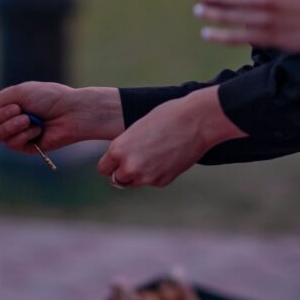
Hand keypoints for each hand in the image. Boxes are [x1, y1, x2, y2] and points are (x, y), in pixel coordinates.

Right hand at [0, 82, 122, 153]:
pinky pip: (13, 144)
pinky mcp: (27, 147)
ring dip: (12, 126)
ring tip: (29, 119)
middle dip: (2, 116)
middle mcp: (11, 118)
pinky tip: (36, 130)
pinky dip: (23, 135)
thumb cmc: (49, 97)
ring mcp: (18, 133)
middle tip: (18, 109)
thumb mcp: (18, 93)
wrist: (70, 111)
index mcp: (8, 103)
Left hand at [97, 87, 243, 188]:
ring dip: (139, 174)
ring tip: (152, 155)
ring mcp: (147, 177)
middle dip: (124, 171)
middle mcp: (129, 167)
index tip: (118, 159)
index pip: (104, 169)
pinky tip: (167, 157)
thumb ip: (126, 148)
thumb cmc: (165, 117)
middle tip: (137, 157)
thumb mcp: (137, 130)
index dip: (111, 164)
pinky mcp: (163, 182)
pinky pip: (153, 181)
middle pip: (117, 179)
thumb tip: (122, 163)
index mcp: (118, 150)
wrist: (195, 121)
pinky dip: (156, 173)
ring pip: (134, 182)